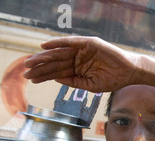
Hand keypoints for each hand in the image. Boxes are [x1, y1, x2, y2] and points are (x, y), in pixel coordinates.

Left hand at [23, 36, 140, 92]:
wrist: (129, 72)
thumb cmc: (113, 80)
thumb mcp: (90, 85)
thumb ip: (73, 81)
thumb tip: (55, 78)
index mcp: (78, 69)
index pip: (57, 72)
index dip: (44, 75)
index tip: (31, 79)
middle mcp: (78, 58)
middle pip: (55, 62)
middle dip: (40, 66)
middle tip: (26, 71)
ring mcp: (82, 50)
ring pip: (59, 52)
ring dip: (45, 56)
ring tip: (31, 61)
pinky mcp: (88, 43)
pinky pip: (70, 42)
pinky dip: (58, 43)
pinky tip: (45, 46)